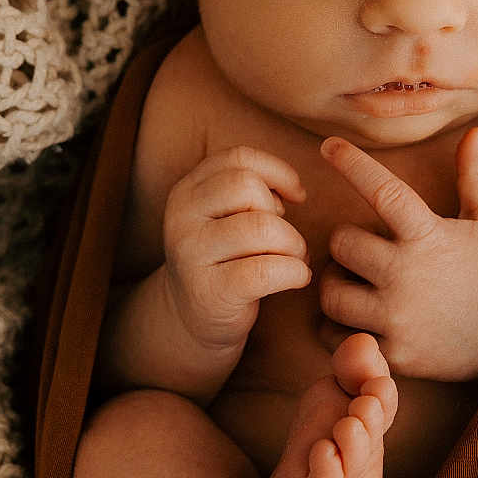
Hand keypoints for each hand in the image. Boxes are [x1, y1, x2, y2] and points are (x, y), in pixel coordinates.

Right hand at [161, 145, 310, 351]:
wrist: (194, 319)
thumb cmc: (226, 259)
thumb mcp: (228, 216)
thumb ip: (253, 191)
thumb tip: (295, 191)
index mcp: (187, 190)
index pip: (238, 158)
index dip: (277, 172)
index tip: (295, 196)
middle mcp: (181, 217)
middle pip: (248, 187)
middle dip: (281, 213)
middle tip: (287, 239)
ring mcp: (190, 254)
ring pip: (262, 227)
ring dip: (293, 245)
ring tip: (294, 259)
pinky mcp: (208, 291)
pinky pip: (266, 271)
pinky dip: (294, 272)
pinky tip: (296, 278)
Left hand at [316, 128, 477, 380]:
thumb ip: (476, 177)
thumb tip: (476, 130)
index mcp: (429, 236)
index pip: (382, 190)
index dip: (351, 164)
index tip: (328, 146)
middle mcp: (406, 275)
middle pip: (340, 243)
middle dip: (347, 241)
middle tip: (366, 248)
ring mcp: (397, 318)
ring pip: (330, 292)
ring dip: (338, 283)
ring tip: (359, 282)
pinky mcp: (392, 353)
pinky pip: (337, 335)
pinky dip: (340, 326)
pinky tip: (361, 316)